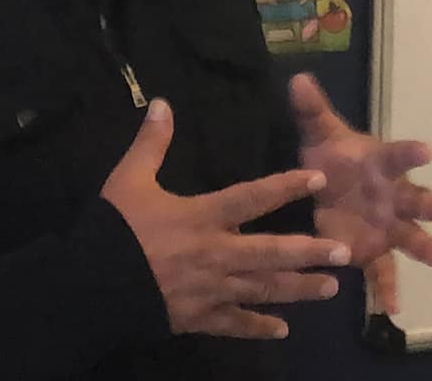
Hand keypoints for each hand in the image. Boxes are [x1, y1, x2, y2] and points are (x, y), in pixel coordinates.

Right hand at [102, 99, 352, 339]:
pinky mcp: (197, 317)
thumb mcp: (128, 180)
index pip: (252, 198)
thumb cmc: (112, 231)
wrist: (86, 287)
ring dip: (297, 289)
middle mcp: (215, 254)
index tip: (319, 179)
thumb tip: (162, 102)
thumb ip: (151, 143)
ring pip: (262, 290)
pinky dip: (257, 327)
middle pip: (270, 252)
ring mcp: (209, 289)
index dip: (286, 186)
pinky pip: (233, 323)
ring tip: (331, 289)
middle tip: (345, 251)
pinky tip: (282, 330)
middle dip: (310, 252)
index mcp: (201, 217)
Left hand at [290, 73, 431, 298]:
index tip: (429, 152)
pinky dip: (387, 289)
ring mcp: (387, 225)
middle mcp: (392, 195)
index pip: (398, 154)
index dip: (412, 152)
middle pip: (417, 199)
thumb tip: (297, 78)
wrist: (325, 189)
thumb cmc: (332, 158)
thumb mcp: (319, 134)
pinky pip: (382, 272)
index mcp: (381, 164)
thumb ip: (311, 110)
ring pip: (410, 237)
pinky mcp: (373, 250)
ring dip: (426, 247)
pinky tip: (393, 309)